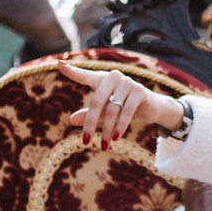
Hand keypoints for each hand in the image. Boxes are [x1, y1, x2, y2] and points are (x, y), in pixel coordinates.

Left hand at [57, 60, 184, 145]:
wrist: (152, 108)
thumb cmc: (124, 108)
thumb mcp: (105, 112)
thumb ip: (89, 115)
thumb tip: (70, 120)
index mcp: (102, 79)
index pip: (85, 75)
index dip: (72, 71)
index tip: (59, 64)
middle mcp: (113, 77)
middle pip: (96, 101)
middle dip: (91, 124)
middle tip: (86, 142)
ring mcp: (127, 82)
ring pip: (112, 110)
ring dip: (107, 130)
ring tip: (104, 146)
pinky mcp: (139, 91)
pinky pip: (126, 111)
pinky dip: (120, 126)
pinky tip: (116, 138)